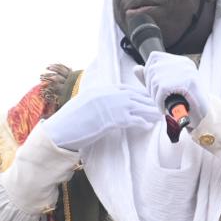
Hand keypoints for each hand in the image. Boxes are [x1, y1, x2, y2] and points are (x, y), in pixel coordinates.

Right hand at [39, 85, 161, 151]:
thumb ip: (95, 103)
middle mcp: (106, 95)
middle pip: (133, 96)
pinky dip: (142, 122)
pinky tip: (149, 125)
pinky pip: (133, 120)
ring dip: (150, 112)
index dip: (138, 94)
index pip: (124, 89)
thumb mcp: (82, 106)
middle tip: (159, 106)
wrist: (60, 131)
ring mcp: (110, 106)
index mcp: (99, 90)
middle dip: (148, 101)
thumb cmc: (68, 122)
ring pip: (137, 107)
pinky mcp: (112, 120)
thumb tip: (102, 108)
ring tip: (160, 117)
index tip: (147, 98)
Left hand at [142, 52, 207, 122]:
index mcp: (181, 62)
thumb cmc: (185, 104)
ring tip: (163, 104)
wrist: (205, 118)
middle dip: (150, 87)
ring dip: (155, 97)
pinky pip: (162, 90)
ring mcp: (187, 71)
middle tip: (159, 100)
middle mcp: (184, 63)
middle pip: (152, 69)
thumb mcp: (166, 89)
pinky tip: (164, 108)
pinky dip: (159, 102)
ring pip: (155, 80)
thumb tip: (136, 68)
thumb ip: (151, 78)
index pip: (154, 58)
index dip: (148, 74)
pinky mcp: (187, 81)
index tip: (154, 88)